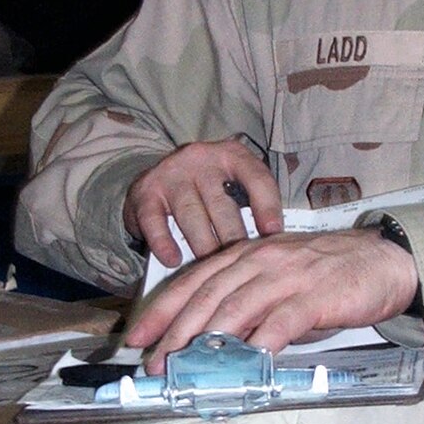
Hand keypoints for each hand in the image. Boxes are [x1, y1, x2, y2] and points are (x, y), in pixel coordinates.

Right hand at [122, 139, 282, 266]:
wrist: (159, 178)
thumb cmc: (208, 190)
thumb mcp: (234, 184)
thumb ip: (256, 204)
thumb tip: (277, 241)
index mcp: (232, 155)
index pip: (256, 178)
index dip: (268, 207)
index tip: (273, 235)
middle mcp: (202, 159)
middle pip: (223, 205)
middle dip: (234, 240)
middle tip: (241, 266)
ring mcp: (172, 173)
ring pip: (192, 216)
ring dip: (203, 246)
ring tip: (212, 268)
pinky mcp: (146, 191)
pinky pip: (155, 221)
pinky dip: (164, 243)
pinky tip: (174, 260)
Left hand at [127, 228, 419, 365]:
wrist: (382, 260)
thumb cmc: (327, 274)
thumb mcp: (278, 277)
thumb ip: (247, 301)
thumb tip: (213, 342)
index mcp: (246, 255)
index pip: (193, 281)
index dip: (161, 310)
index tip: (136, 338)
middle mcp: (259, 260)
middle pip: (207, 297)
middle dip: (175, 333)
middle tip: (156, 364)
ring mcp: (287, 276)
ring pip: (237, 307)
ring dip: (208, 342)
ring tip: (188, 368)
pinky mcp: (315, 295)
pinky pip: (282, 321)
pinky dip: (262, 342)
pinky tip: (246, 362)